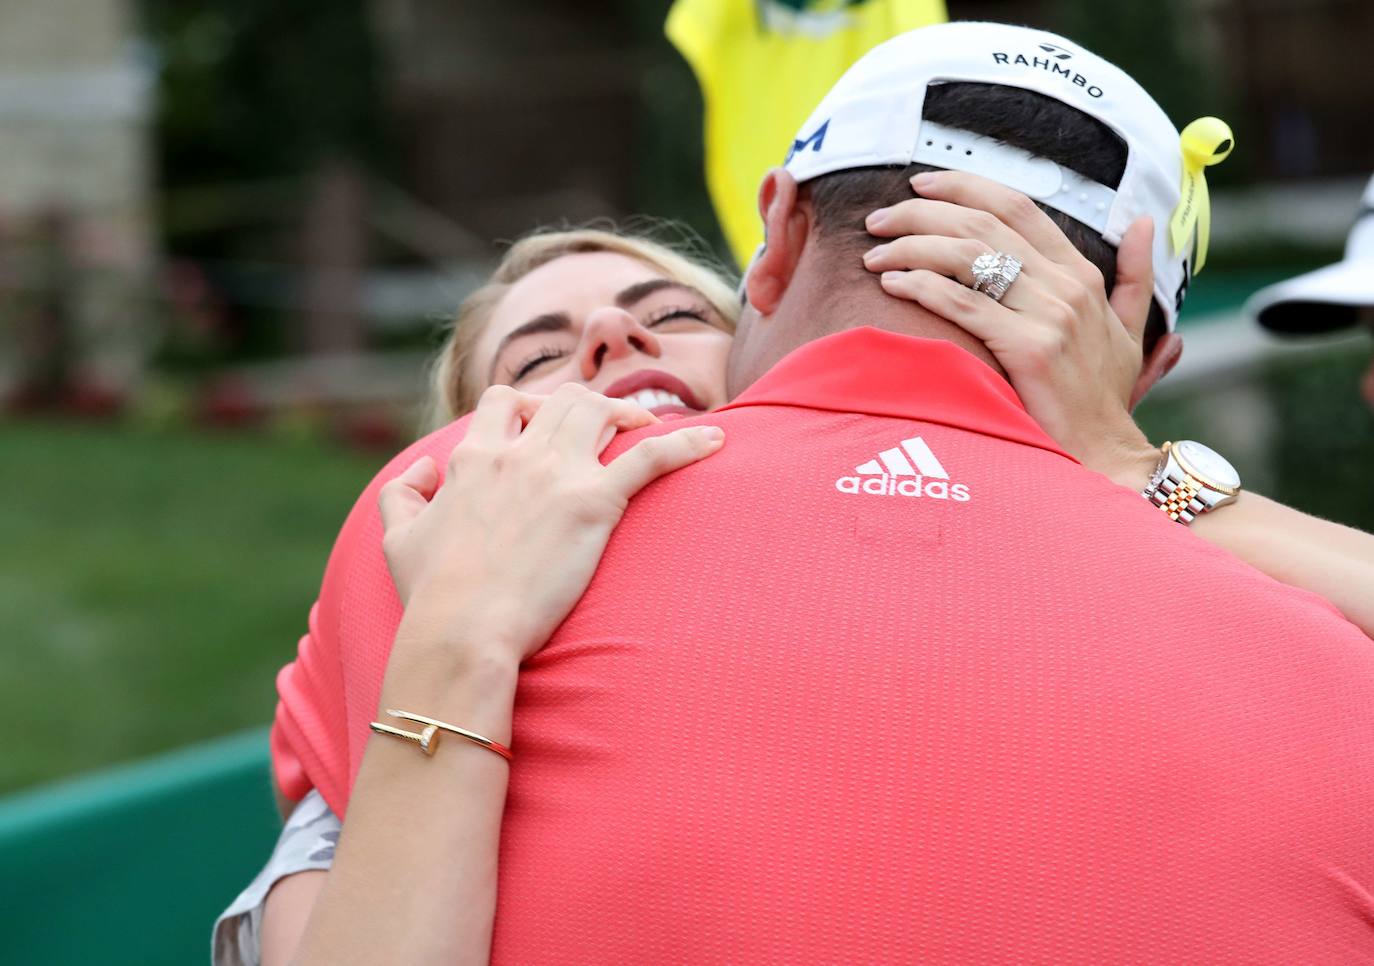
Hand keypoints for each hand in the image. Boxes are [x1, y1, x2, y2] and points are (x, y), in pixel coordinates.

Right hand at [377, 383, 724, 660]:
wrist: (464, 631)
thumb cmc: (432, 596)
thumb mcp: (397, 539)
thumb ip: (403, 493)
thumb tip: (424, 470)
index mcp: (473, 457)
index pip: (503, 401)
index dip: (527, 404)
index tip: (543, 421)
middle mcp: (517, 452)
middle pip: (562, 398)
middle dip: (586, 405)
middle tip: (607, 427)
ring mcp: (558, 473)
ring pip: (601, 410)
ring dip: (627, 413)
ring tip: (647, 426)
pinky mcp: (595, 502)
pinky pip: (652, 456)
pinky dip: (687, 442)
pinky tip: (717, 441)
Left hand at [863, 170, 1160, 486]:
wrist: (1105, 458)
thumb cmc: (1103, 401)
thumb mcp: (1130, 331)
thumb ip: (1133, 275)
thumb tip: (1143, 223)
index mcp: (1083, 274)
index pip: (1017, 207)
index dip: (964, 187)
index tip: (920, 185)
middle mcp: (1068, 286)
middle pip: (982, 223)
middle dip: (922, 212)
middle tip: (879, 218)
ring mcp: (1051, 316)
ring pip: (968, 256)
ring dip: (911, 246)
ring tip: (874, 254)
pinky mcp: (1030, 350)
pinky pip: (963, 304)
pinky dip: (922, 286)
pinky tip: (890, 284)